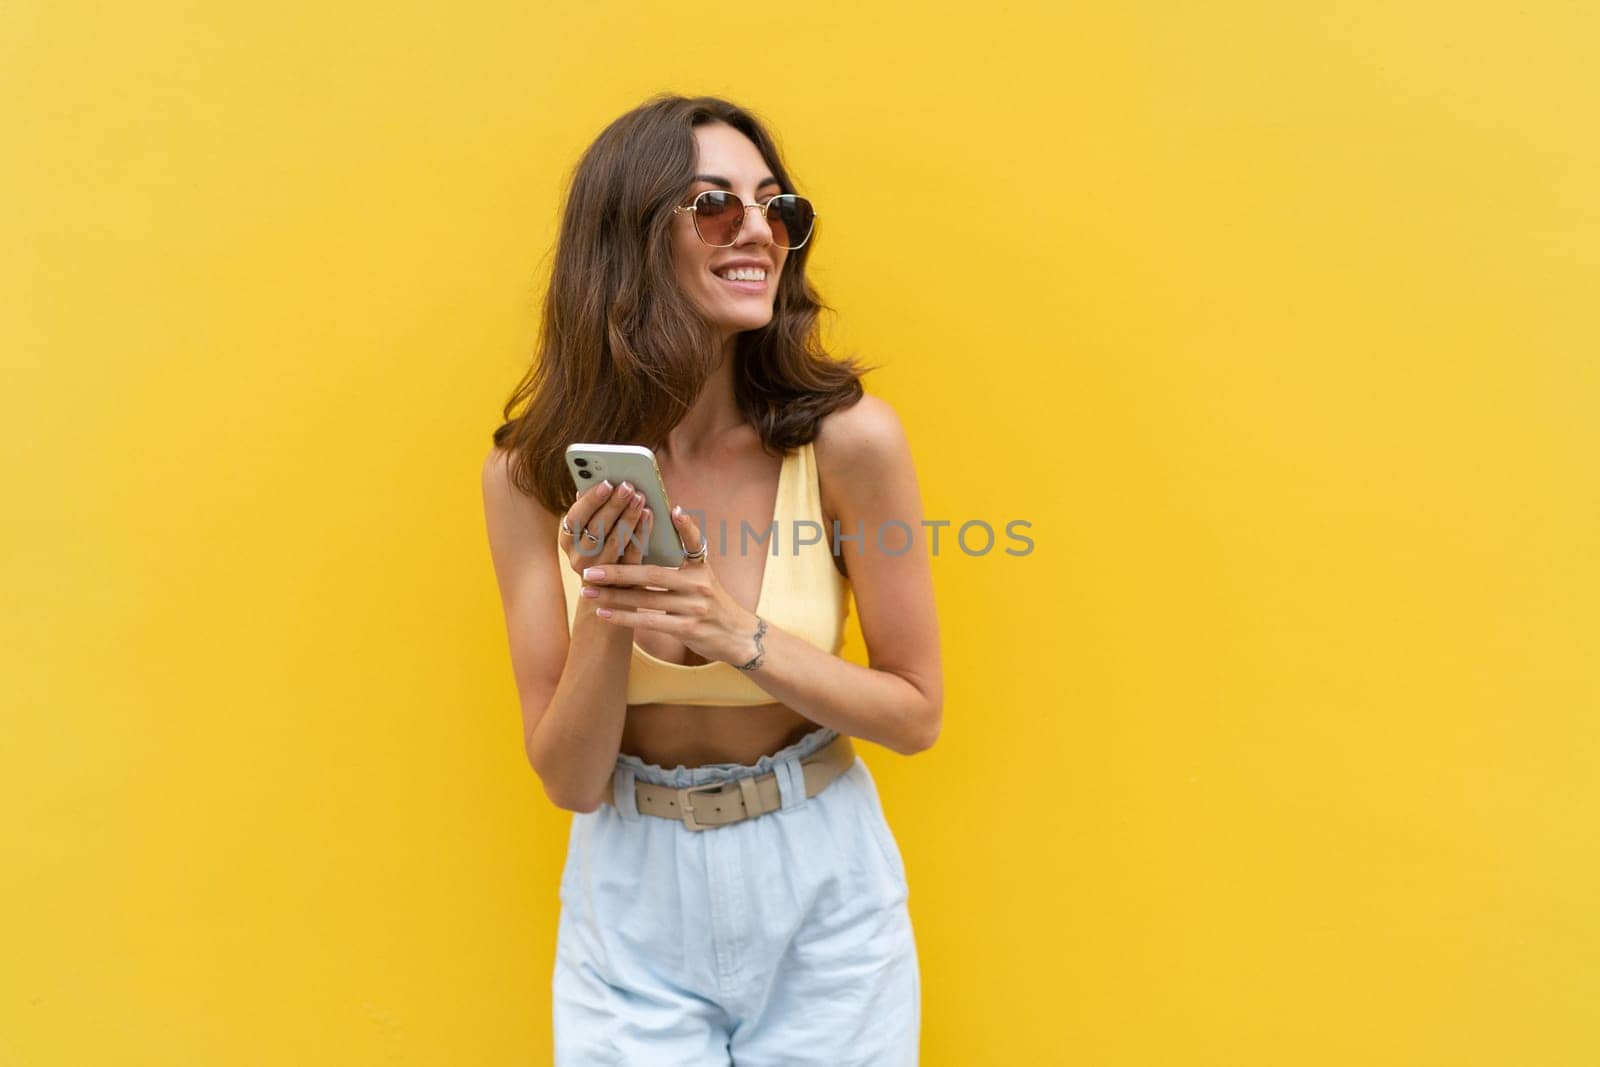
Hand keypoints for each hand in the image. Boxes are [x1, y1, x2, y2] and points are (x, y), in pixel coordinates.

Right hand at [558, 478, 653, 585]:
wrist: (606, 591)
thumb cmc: (599, 546)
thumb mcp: (587, 529)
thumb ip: (590, 507)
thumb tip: (596, 479)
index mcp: (567, 540)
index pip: (575, 518)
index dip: (590, 500)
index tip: (607, 483)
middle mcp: (579, 558)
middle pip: (596, 528)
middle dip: (614, 505)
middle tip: (629, 486)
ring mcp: (599, 572)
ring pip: (615, 541)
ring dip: (629, 517)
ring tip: (641, 497)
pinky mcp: (621, 580)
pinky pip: (632, 554)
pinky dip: (642, 533)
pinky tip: (649, 515)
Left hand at [580, 505, 760, 665]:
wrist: (737, 636)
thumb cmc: (712, 603)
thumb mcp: (705, 578)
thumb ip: (683, 562)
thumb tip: (656, 541)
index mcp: (701, 568)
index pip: (694, 542)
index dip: (686, 526)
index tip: (673, 510)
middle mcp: (699, 584)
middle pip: (652, 574)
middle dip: (617, 571)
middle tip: (590, 570)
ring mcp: (694, 607)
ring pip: (645, 599)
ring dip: (613, 595)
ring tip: (587, 590)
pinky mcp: (688, 628)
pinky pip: (650, 622)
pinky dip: (624, 617)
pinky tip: (604, 613)